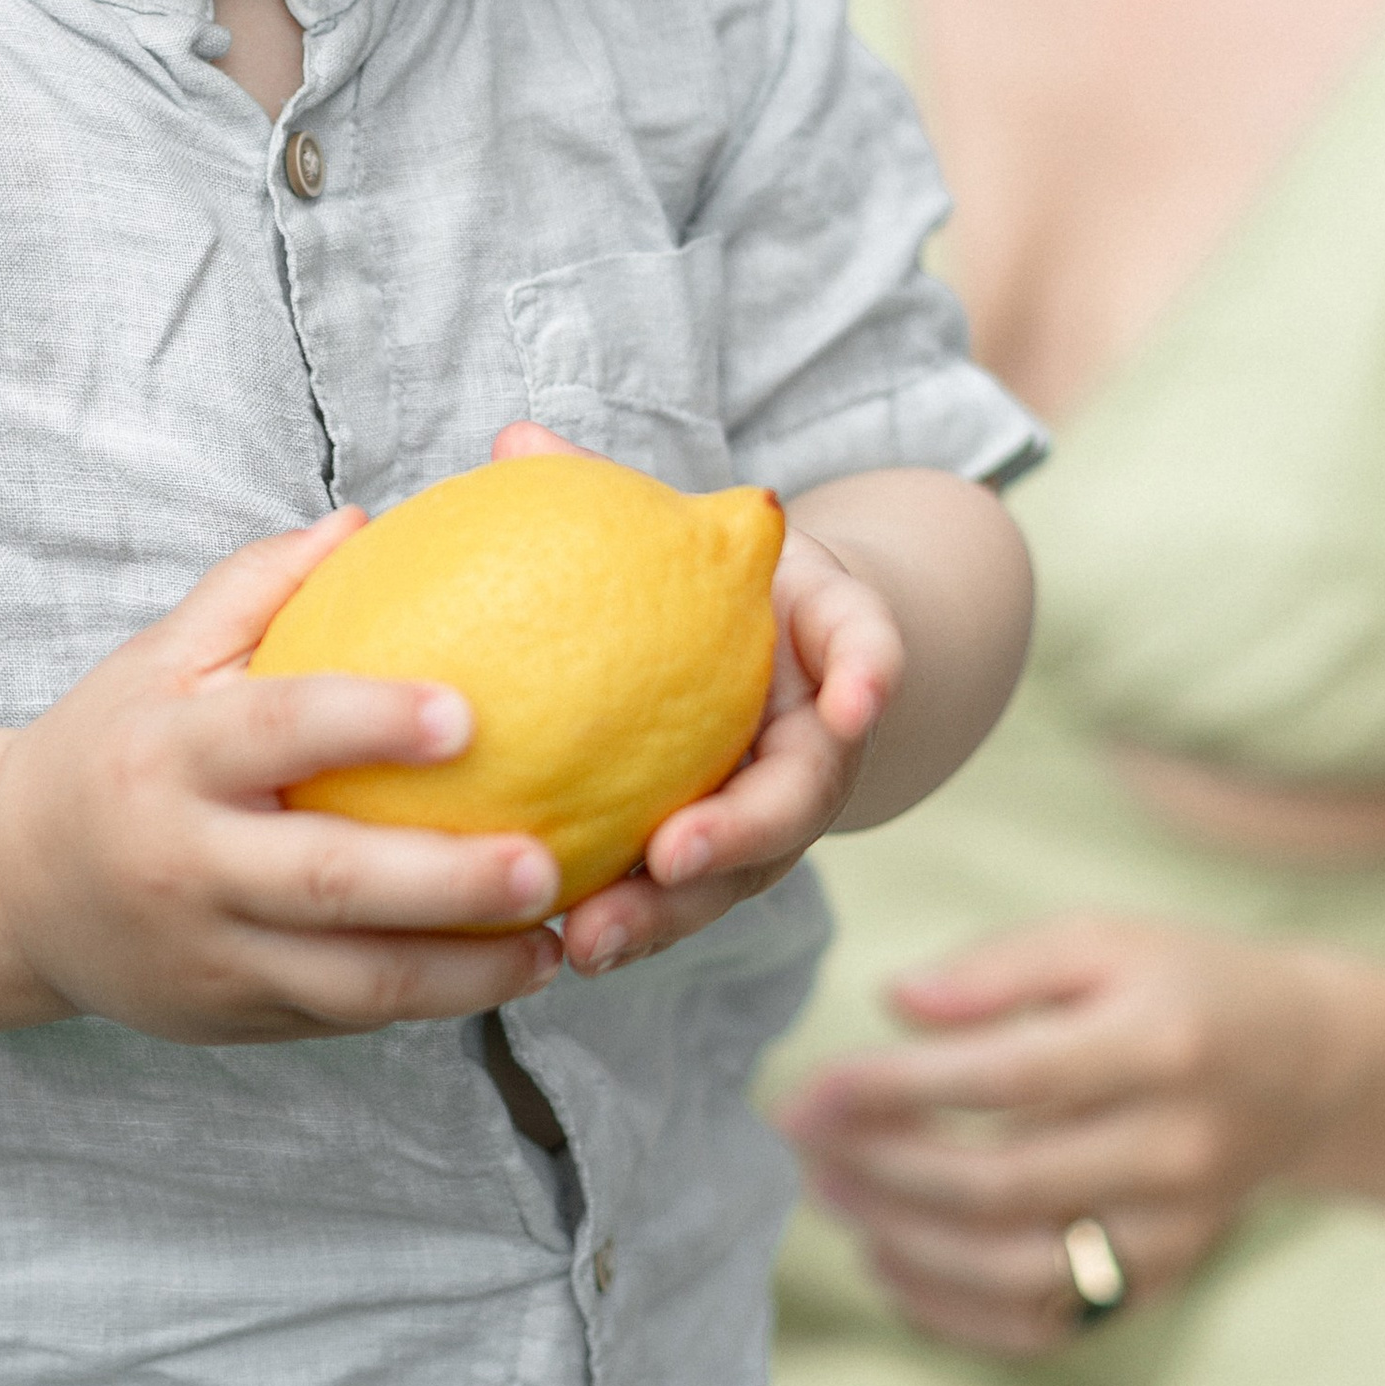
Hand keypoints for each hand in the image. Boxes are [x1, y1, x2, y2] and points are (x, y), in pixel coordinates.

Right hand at [0, 512, 563, 1044]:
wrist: (12, 885)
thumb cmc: (111, 748)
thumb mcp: (159, 656)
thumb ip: (255, 588)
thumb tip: (363, 522)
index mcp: (170, 754)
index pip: (277, 731)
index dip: (370, 721)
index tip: (466, 714)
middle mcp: (186, 858)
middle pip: (328, 879)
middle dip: (444, 879)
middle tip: (544, 861)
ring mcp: (209, 950)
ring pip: (348, 980)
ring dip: (461, 972)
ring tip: (552, 946)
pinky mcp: (231, 1015)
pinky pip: (341, 1016)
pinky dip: (425, 1001)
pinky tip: (499, 973)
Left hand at [490, 423, 897, 979]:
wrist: (767, 646)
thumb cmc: (711, 574)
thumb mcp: (686, 527)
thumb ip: (609, 488)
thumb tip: (514, 434)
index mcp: (827, 642)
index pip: (869, 645)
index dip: (870, 671)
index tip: (856, 699)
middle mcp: (819, 738)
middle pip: (797, 798)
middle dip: (741, 834)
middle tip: (673, 854)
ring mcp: (775, 809)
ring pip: (738, 876)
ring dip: (669, 914)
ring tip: (590, 942)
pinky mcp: (726, 860)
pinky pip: (683, 900)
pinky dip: (631, 925)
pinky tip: (554, 951)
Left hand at [774, 914, 1344, 1354]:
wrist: (1308, 1067)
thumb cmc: (1178, 984)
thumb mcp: (1098, 938)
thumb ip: (994, 968)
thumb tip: (894, 1003)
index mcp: (1158, 1046)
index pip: (1006, 1079)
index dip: (896, 1088)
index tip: (812, 1088)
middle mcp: (1175, 1150)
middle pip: (1005, 1184)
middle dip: (881, 1169)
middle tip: (799, 1139)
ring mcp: (1176, 1230)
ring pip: (1022, 1270)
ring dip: (905, 1243)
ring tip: (828, 1194)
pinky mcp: (1164, 1280)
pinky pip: (1051, 1323)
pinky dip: (956, 1311)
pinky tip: (887, 1262)